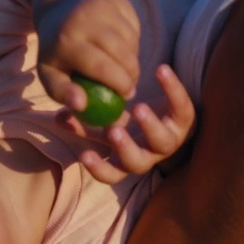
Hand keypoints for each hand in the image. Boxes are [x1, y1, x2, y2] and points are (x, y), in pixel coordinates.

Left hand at [36, 0, 139, 113]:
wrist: (60, 12)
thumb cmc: (58, 54)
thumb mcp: (50, 75)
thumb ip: (62, 93)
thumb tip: (81, 105)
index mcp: (66, 40)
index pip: (100, 67)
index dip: (119, 84)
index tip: (126, 97)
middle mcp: (84, 19)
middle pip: (120, 53)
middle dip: (132, 75)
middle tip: (131, 89)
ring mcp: (101, 5)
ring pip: (131, 41)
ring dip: (133, 60)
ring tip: (125, 72)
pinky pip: (134, 28)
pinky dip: (134, 43)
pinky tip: (123, 51)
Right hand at [65, 65, 196, 183]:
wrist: (170, 109)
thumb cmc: (130, 120)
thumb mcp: (106, 123)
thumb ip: (84, 122)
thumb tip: (58, 116)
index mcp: (127, 159)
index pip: (112, 174)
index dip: (98, 169)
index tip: (83, 154)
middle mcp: (149, 155)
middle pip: (137, 163)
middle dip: (124, 148)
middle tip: (112, 130)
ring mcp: (170, 140)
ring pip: (162, 141)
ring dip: (149, 126)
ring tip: (137, 106)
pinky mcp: (186, 119)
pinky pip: (181, 106)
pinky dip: (172, 88)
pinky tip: (160, 70)